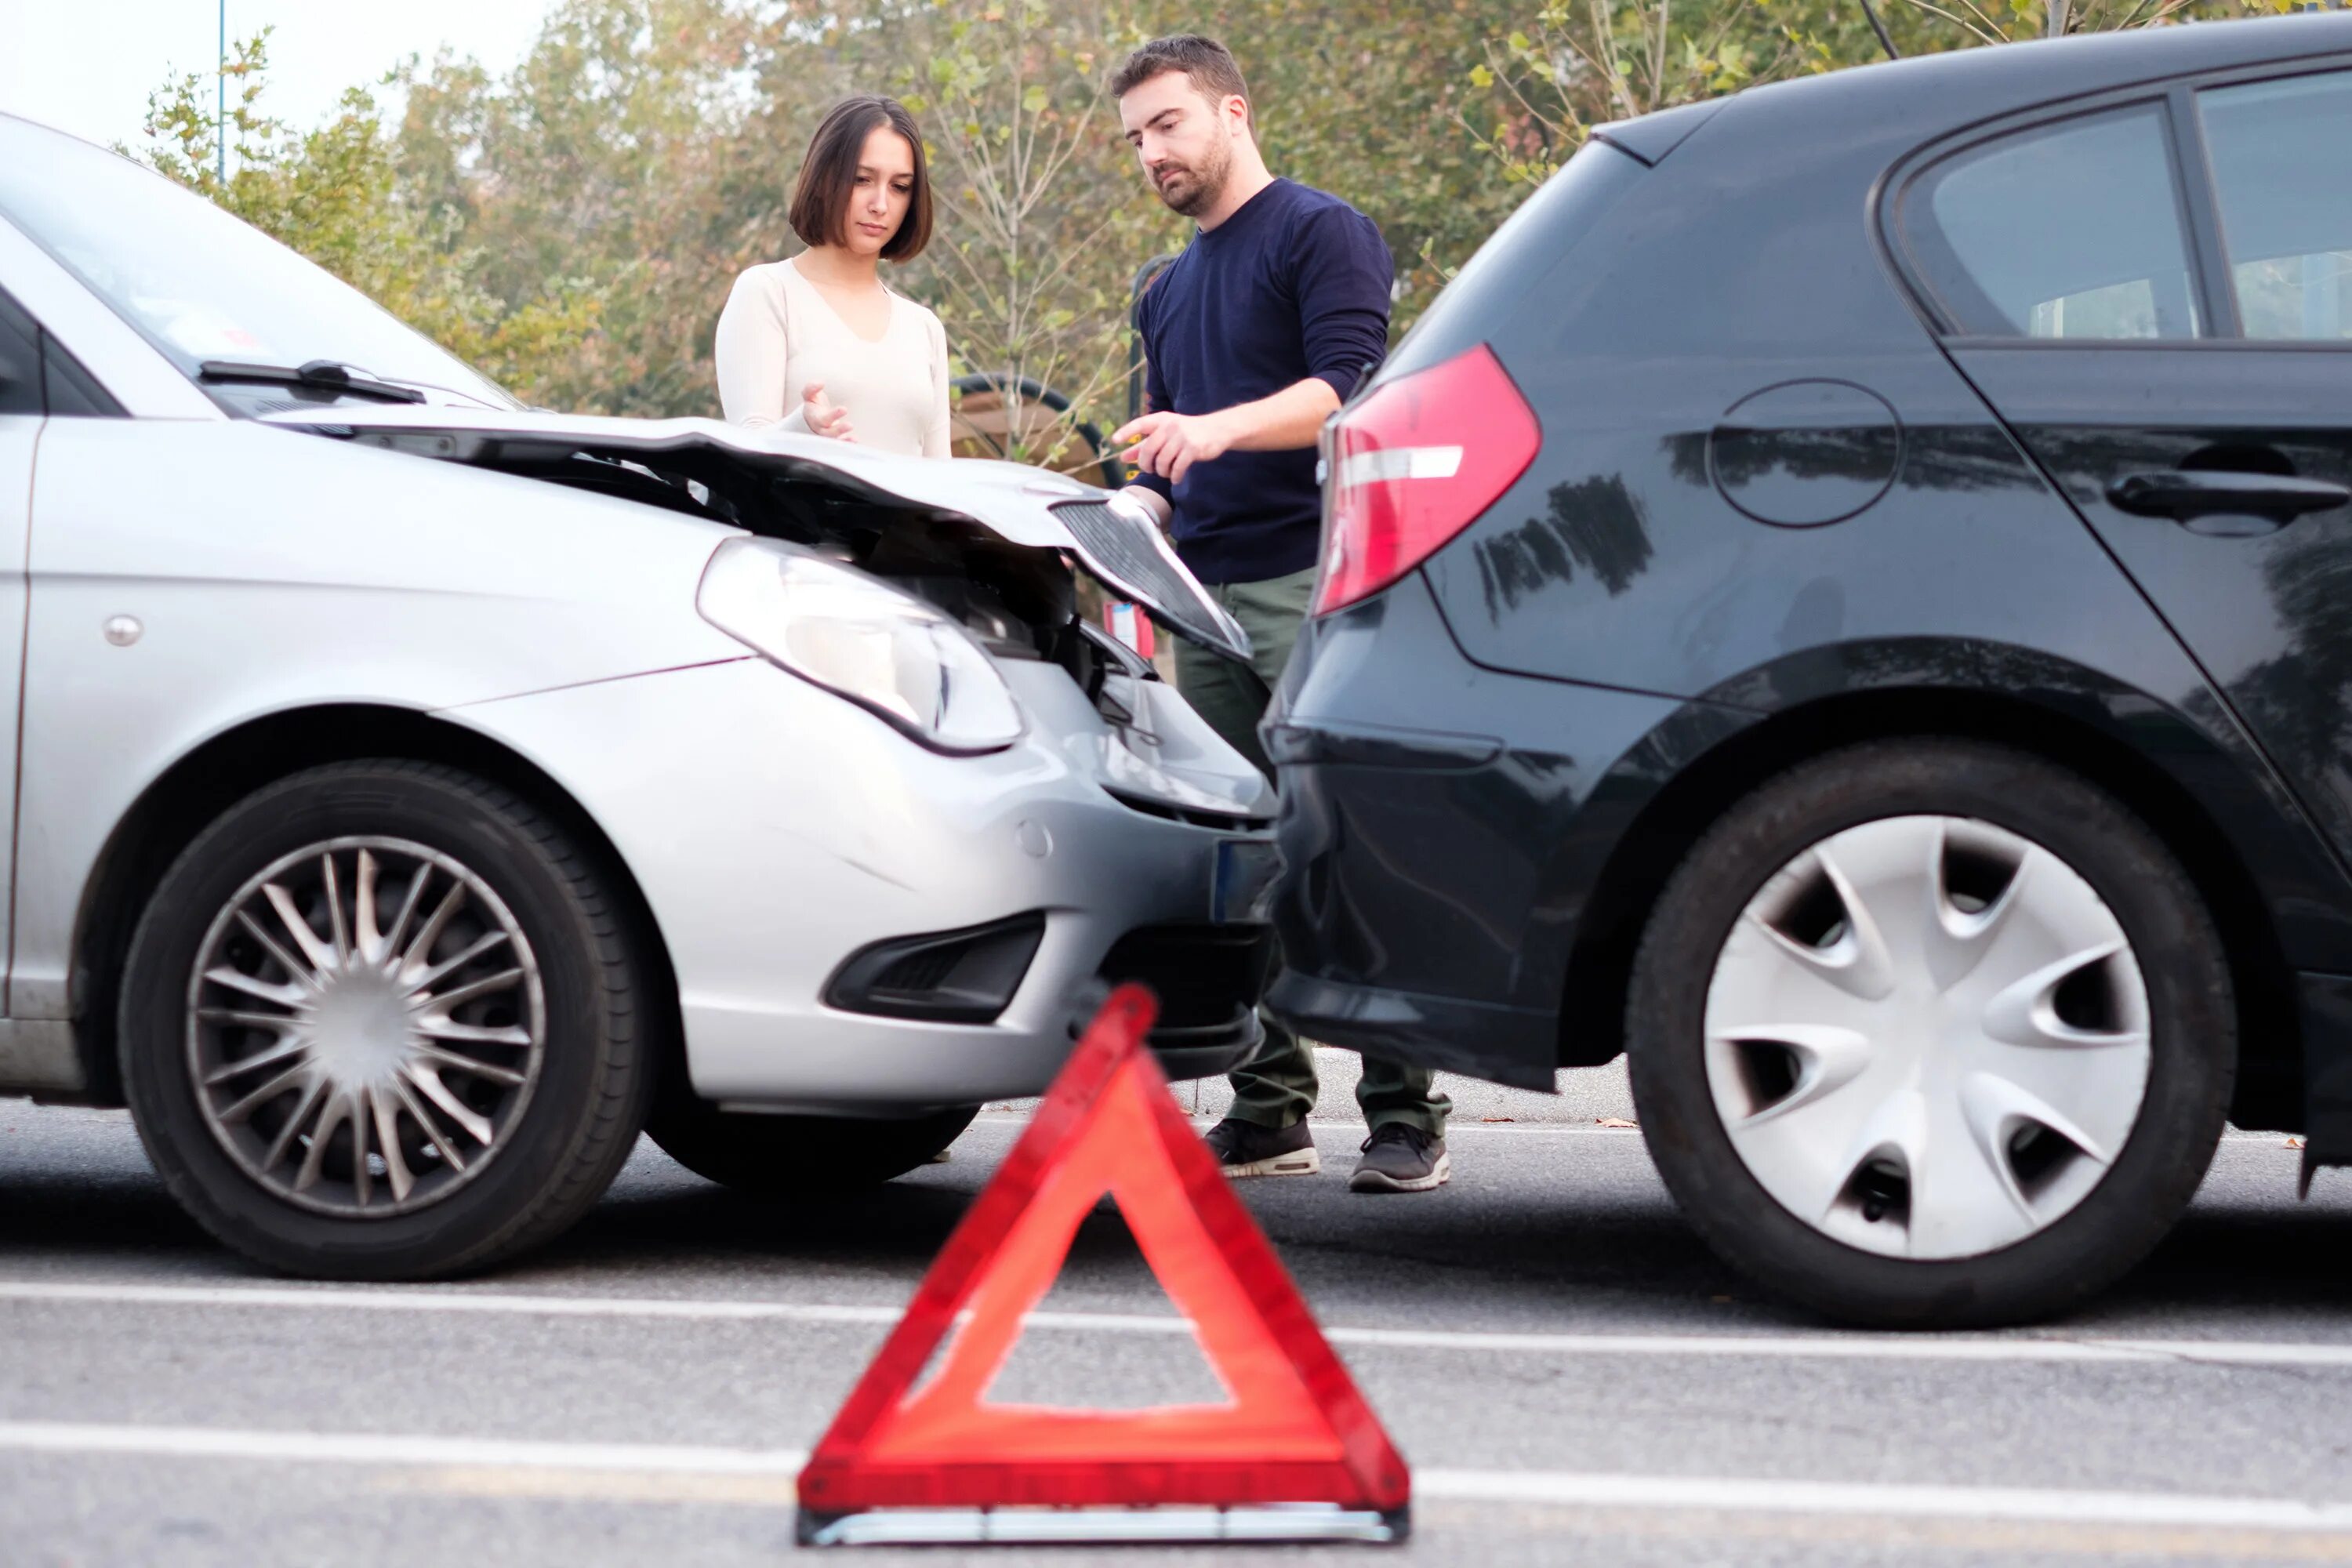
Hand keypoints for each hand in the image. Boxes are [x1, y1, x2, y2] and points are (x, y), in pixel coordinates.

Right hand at [801, 381, 853, 442]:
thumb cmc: (812, 405)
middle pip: (828, 433)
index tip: (844, 409)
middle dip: (838, 430)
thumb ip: (811, 388)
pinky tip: (854, 441)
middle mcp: (821, 429)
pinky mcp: (835, 439)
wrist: (812, 417)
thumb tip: (820, 383)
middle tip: (850, 425)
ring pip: (834, 441)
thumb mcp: (809, 395)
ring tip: (854, 439)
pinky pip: (840, 444)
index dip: (833, 415)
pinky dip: (846, 443)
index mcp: (815, 418)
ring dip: (843, 441)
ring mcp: (827, 436)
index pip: (823, 418)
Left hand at [1112, 410, 1231, 484]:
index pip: (1140, 424)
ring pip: (1162, 462)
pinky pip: (1177, 468)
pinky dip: (1175, 477)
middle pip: (1149, 450)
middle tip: (1151, 470)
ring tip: (1167, 472)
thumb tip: (1123, 457)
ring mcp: (1182, 437)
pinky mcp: (1193, 449)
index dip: (1126, 432)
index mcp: (1161, 420)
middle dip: (1146, 464)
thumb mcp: (1165, 434)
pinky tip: (1176, 478)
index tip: (1114, 440)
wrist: (1217, 430)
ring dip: (1162, 472)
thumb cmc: (1187, 433)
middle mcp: (1170, 426)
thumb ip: (1144, 445)